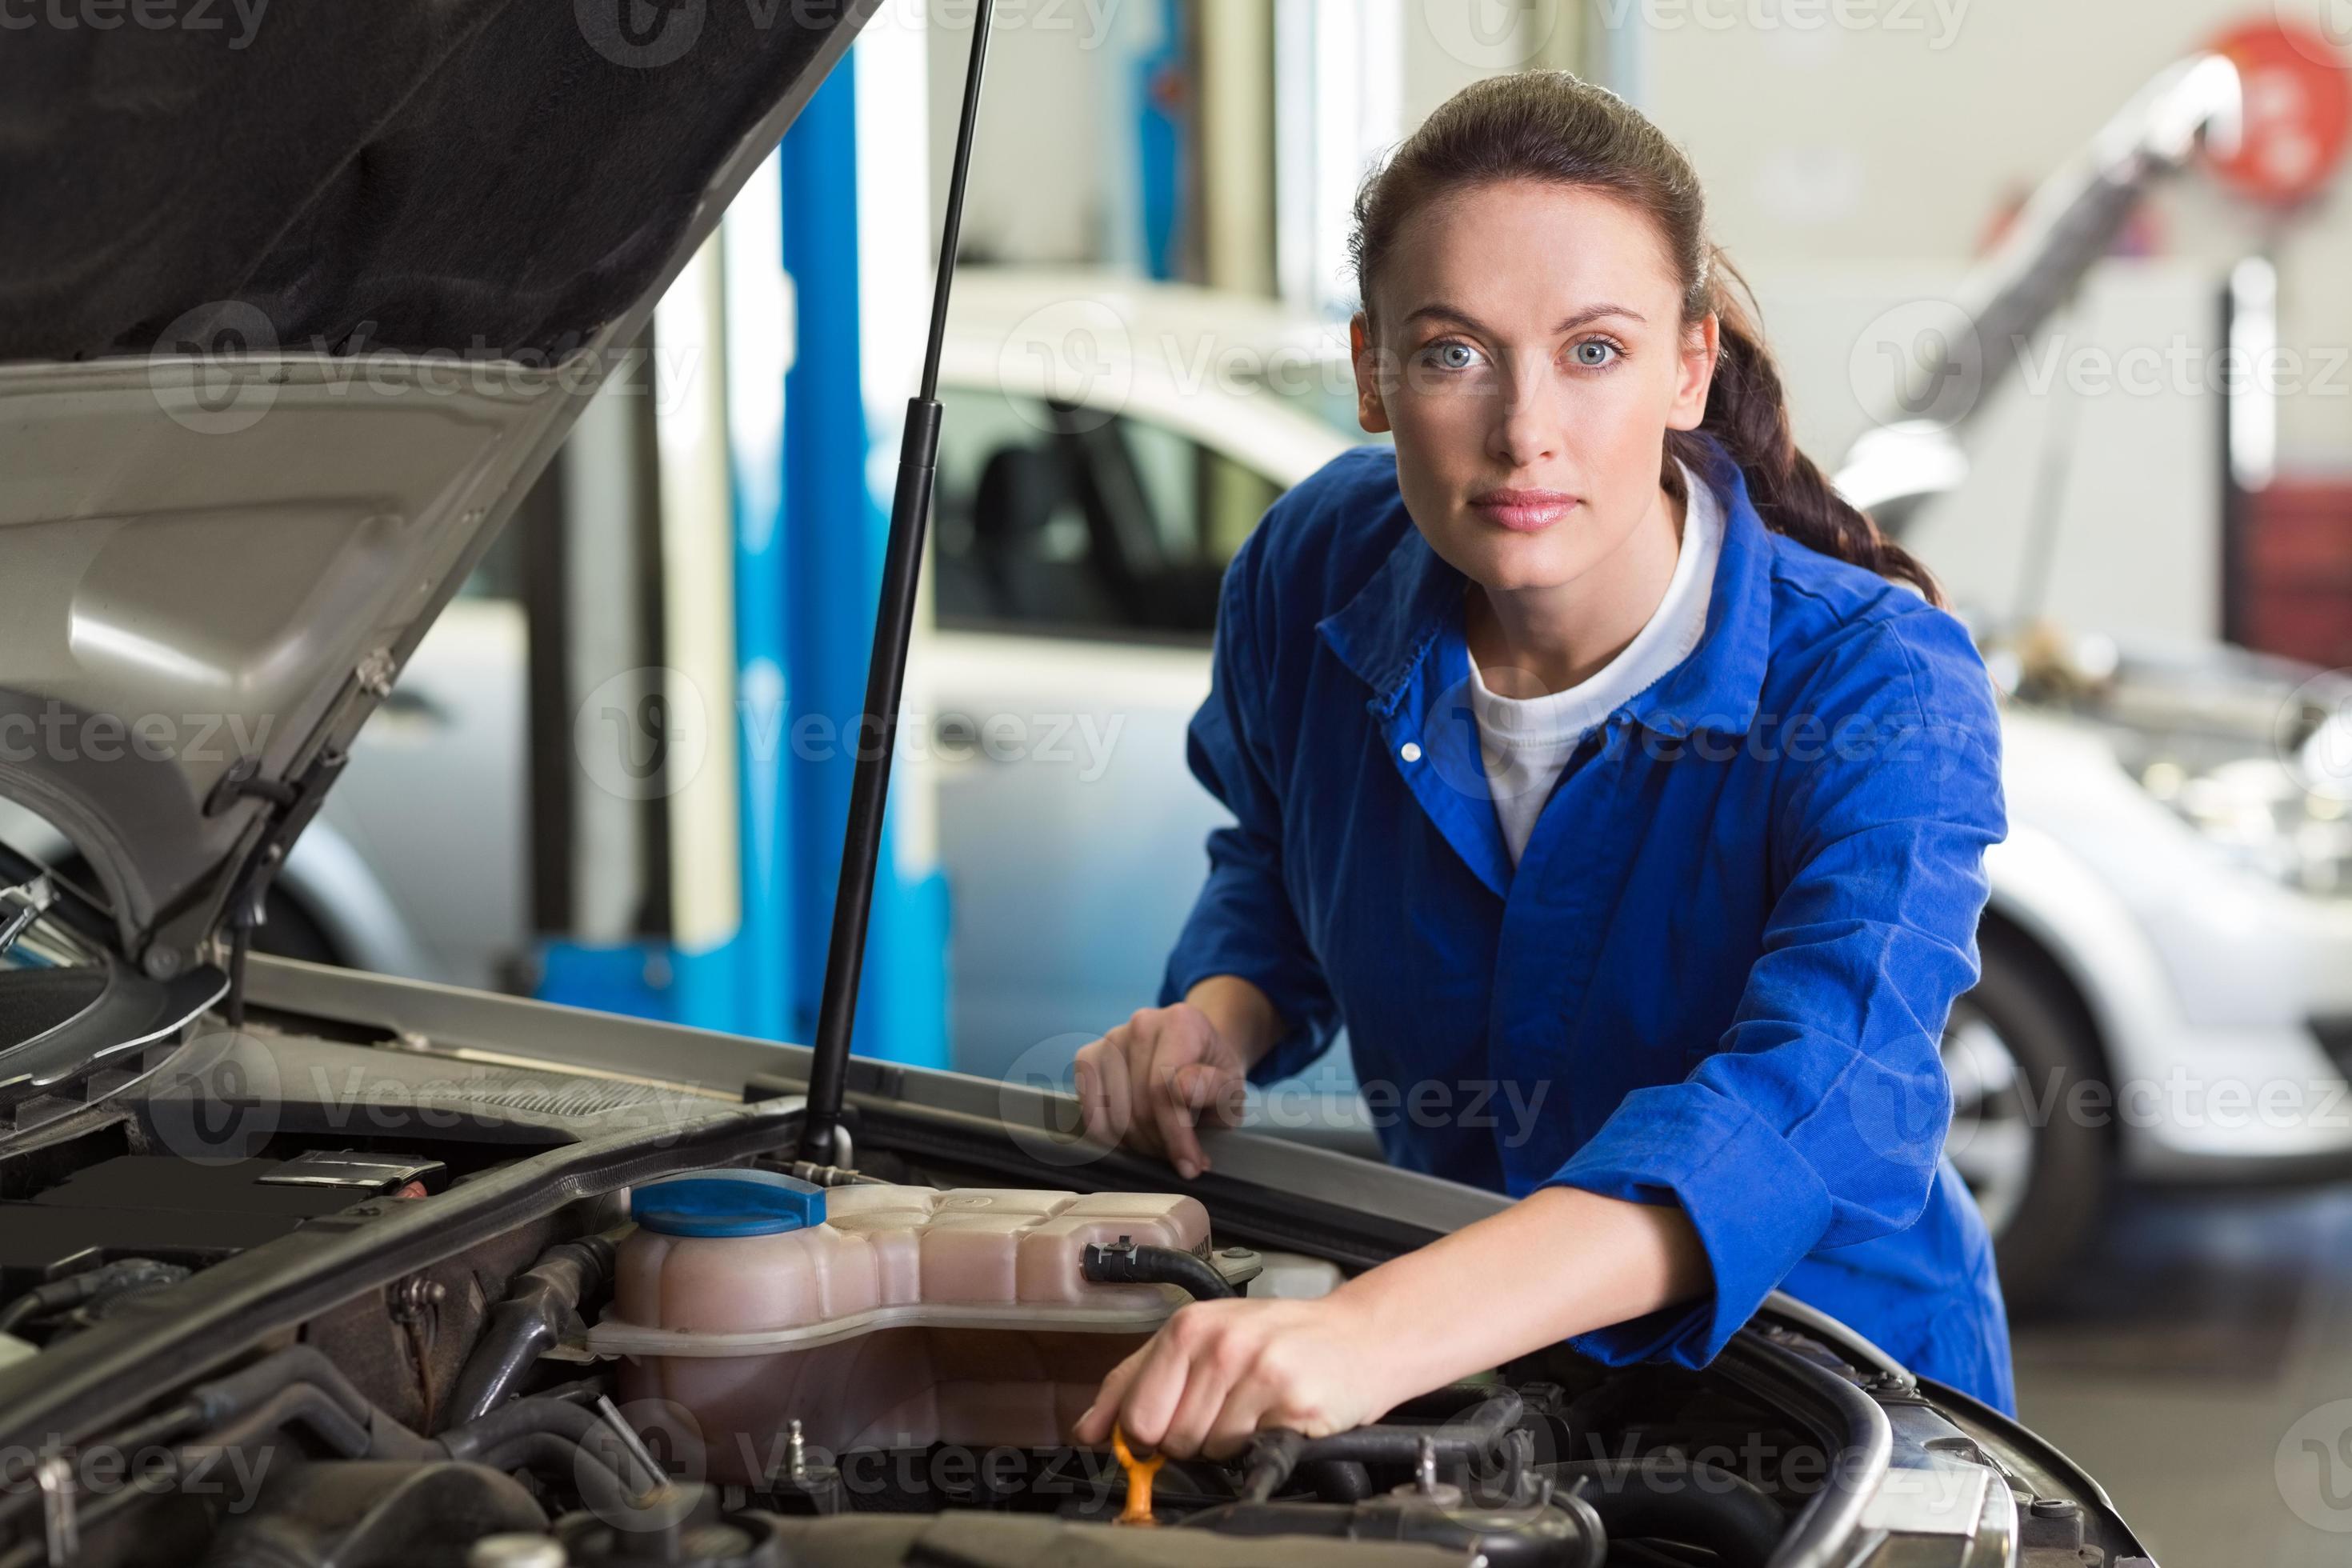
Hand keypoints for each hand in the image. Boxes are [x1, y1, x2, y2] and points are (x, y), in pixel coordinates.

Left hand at [1071, 1296, 1390, 1459]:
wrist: (1358, 1335)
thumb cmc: (1277, 1338)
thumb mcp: (1203, 1339)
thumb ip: (1136, 1381)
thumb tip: (1087, 1429)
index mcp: (1188, 1326)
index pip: (1135, 1410)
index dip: (1147, 1433)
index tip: (1164, 1430)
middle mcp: (1220, 1343)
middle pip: (1170, 1437)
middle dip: (1193, 1436)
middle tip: (1226, 1408)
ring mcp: (1257, 1370)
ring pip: (1208, 1448)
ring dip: (1229, 1442)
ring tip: (1255, 1408)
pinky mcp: (1292, 1400)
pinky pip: (1250, 1451)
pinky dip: (1261, 1444)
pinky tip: (1277, 1415)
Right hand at [1072, 1002, 1248, 1178]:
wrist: (1197, 1052)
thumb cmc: (1214, 1074)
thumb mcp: (1232, 1087)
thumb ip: (1214, 1089)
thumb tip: (1181, 1089)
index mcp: (1182, 1022)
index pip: (1164, 1089)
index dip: (1176, 1135)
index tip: (1191, 1166)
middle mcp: (1141, 1023)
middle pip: (1138, 1106)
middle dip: (1159, 1143)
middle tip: (1179, 1157)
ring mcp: (1110, 1038)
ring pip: (1113, 1115)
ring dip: (1137, 1144)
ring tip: (1160, 1145)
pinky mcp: (1088, 1056)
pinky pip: (1090, 1114)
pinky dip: (1111, 1138)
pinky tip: (1135, 1137)